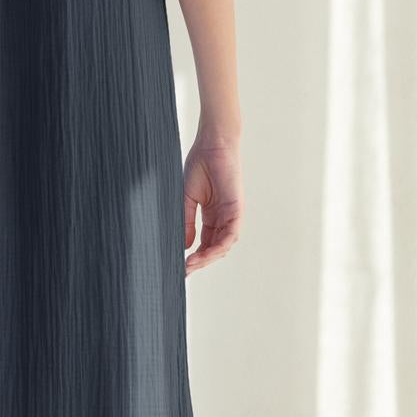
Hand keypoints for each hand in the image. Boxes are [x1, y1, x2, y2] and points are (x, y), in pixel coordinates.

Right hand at [183, 137, 242, 274]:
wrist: (212, 146)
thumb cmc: (200, 165)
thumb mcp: (187, 198)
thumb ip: (187, 221)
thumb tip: (185, 245)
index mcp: (211, 215)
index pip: (204, 242)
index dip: (194, 256)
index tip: (180, 266)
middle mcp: (222, 218)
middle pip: (213, 247)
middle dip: (200, 261)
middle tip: (185, 270)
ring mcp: (230, 214)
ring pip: (223, 245)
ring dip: (208, 257)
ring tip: (192, 264)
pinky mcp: (236, 209)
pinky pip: (231, 234)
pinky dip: (219, 246)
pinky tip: (205, 253)